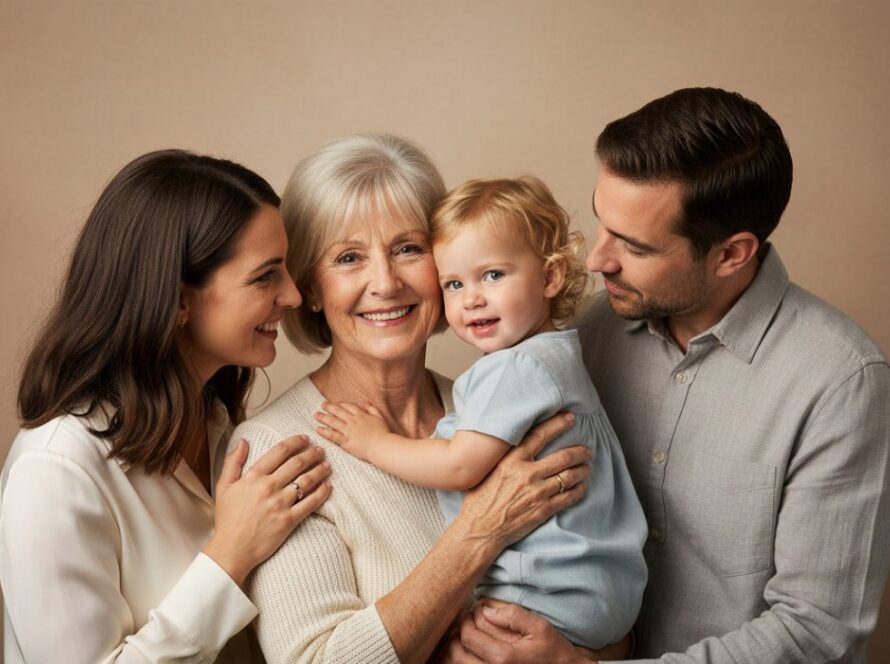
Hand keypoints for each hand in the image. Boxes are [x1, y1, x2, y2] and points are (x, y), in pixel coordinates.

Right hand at [204, 436, 331, 585]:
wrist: (231, 550)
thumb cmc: (227, 519)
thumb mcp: (224, 487)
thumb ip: (233, 462)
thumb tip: (243, 441)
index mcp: (253, 477)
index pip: (279, 451)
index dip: (296, 442)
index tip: (305, 439)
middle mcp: (268, 487)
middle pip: (297, 463)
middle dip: (312, 454)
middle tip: (321, 450)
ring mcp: (279, 504)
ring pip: (306, 481)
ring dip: (320, 470)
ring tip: (327, 465)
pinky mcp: (289, 520)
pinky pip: (311, 503)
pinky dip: (322, 492)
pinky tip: (329, 485)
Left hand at [315, 401, 389, 459]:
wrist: (381, 446)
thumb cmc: (383, 433)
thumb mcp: (380, 418)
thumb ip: (373, 409)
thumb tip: (366, 402)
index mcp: (361, 415)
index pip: (348, 406)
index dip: (341, 404)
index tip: (336, 404)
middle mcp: (353, 421)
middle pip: (338, 411)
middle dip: (329, 407)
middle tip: (322, 405)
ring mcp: (348, 430)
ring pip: (333, 421)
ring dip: (324, 417)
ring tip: (316, 415)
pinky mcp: (345, 441)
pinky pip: (332, 435)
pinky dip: (324, 432)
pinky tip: (318, 429)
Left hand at [447, 599, 592, 663]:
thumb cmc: (553, 652)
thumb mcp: (538, 627)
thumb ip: (512, 615)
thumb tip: (486, 610)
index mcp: (501, 658)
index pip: (468, 636)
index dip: (467, 618)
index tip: (475, 609)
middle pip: (457, 653)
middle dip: (459, 632)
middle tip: (468, 620)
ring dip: (457, 647)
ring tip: (465, 633)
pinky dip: (463, 659)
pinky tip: (469, 649)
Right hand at [456, 412, 590, 553]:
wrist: (480, 529)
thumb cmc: (480, 500)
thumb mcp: (489, 470)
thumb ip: (506, 457)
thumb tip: (518, 443)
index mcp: (512, 461)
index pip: (540, 436)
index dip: (558, 424)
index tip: (570, 418)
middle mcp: (527, 474)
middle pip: (563, 457)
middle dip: (580, 452)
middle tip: (587, 450)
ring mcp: (537, 493)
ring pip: (570, 476)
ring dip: (583, 470)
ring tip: (587, 467)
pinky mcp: (543, 510)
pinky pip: (568, 497)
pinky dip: (579, 490)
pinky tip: (581, 487)